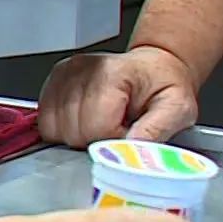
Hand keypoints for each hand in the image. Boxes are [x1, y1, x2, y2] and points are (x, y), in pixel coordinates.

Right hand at [38, 47, 199, 147]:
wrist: (152, 67)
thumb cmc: (163, 86)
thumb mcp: (177, 108)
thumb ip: (156, 131)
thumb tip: (131, 154)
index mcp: (111, 74)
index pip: (97, 126)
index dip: (115, 141)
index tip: (130, 134)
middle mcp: (79, 71)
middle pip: (73, 131)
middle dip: (96, 141)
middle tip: (118, 130)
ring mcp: (62, 76)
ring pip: (55, 130)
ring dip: (79, 137)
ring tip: (102, 126)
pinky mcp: (52, 83)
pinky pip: (45, 123)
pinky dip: (63, 131)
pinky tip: (85, 123)